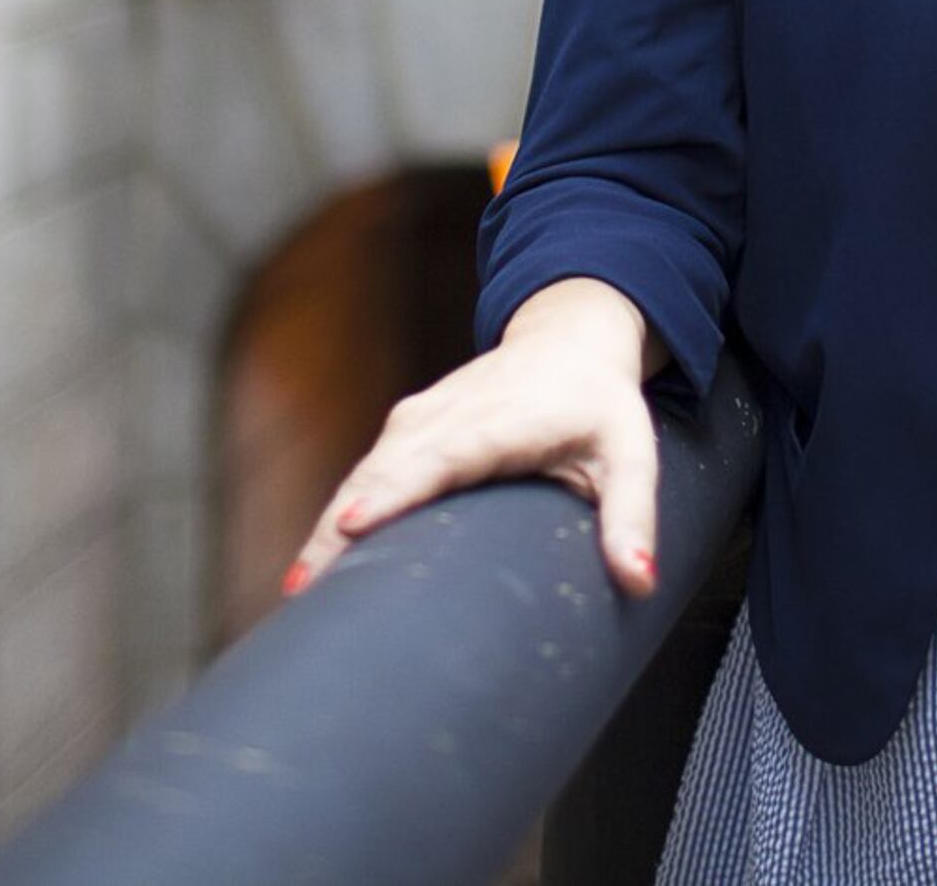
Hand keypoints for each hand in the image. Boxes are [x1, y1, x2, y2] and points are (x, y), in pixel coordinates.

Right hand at [283, 277, 665, 600]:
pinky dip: (336, 518)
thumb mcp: (630, 455)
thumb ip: (632, 517)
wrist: (568, 339)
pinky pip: (361, 476)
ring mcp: (416, 421)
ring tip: (296, 594)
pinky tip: (314, 569)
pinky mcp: (403, 431)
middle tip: (302, 596)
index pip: (438, 459)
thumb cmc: (600, 404)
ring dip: (326, 530)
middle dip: (339, 531)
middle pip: (381, 475)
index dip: (394, 493)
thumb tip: (640, 580)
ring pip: (360, 477)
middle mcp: (446, 417)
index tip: (353, 526)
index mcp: (499, 422)